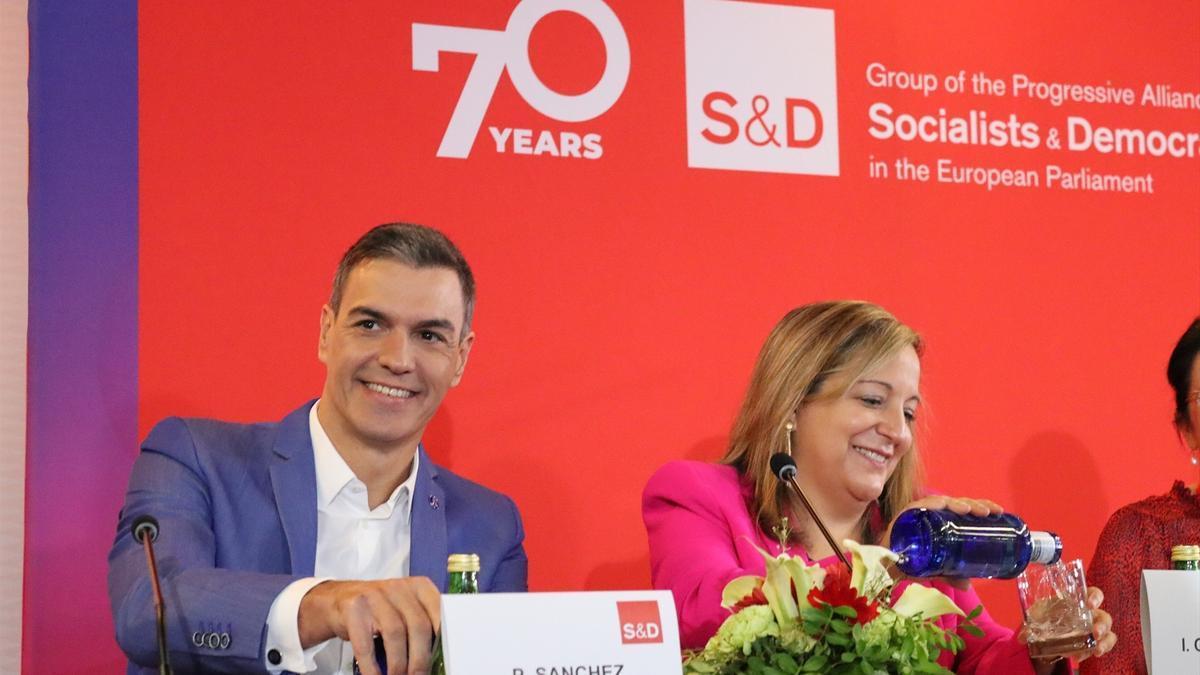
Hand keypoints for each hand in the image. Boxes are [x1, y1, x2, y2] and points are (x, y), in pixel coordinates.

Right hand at [298, 577, 440, 674]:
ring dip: (398, 665)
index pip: (439, 611)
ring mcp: (375, 595)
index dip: (442, 638)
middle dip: (420, 659)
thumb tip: (435, 659)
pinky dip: (372, 667)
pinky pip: (366, 644)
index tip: (442, 660)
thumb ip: (422, 625)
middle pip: (418, 626)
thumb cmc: (380, 610)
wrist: (338, 601)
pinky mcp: (354, 608)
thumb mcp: (404, 609)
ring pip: (395, 634)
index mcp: (419, 587)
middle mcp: (399, 587)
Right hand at [882, 495, 1004, 589]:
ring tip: (972, 510)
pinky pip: (919, 506)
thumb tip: (968, 584)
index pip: (963, 508)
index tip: (998, 512)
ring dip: (958, 503)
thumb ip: (951, 574)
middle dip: (974, 504)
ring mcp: (916, 514)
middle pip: (955, 503)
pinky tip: (944, 504)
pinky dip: (932, 503)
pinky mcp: (904, 517)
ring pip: (941, 501)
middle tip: (990, 513)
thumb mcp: (937, 569)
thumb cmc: (909, 563)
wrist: (885, 569)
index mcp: (940, 521)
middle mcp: (929, 514)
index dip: (980, 506)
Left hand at [1020, 586, 1115, 672]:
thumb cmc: (1045, 615)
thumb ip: (1030, 625)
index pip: (1093, 593)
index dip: (1095, 597)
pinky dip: (1096, 651)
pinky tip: (1082, 656)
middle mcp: (1089, 614)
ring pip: (1109, 632)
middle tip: (1095, 632)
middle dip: (1102, 624)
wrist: (1046, 631)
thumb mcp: (1037, 616)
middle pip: (1104, 616)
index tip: (1090, 603)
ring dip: (1104, 641)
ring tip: (1096, 649)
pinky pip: (1103, 646)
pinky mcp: (1094, 642)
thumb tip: (1022, 637)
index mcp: (1077, 600)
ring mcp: (1094, 629)